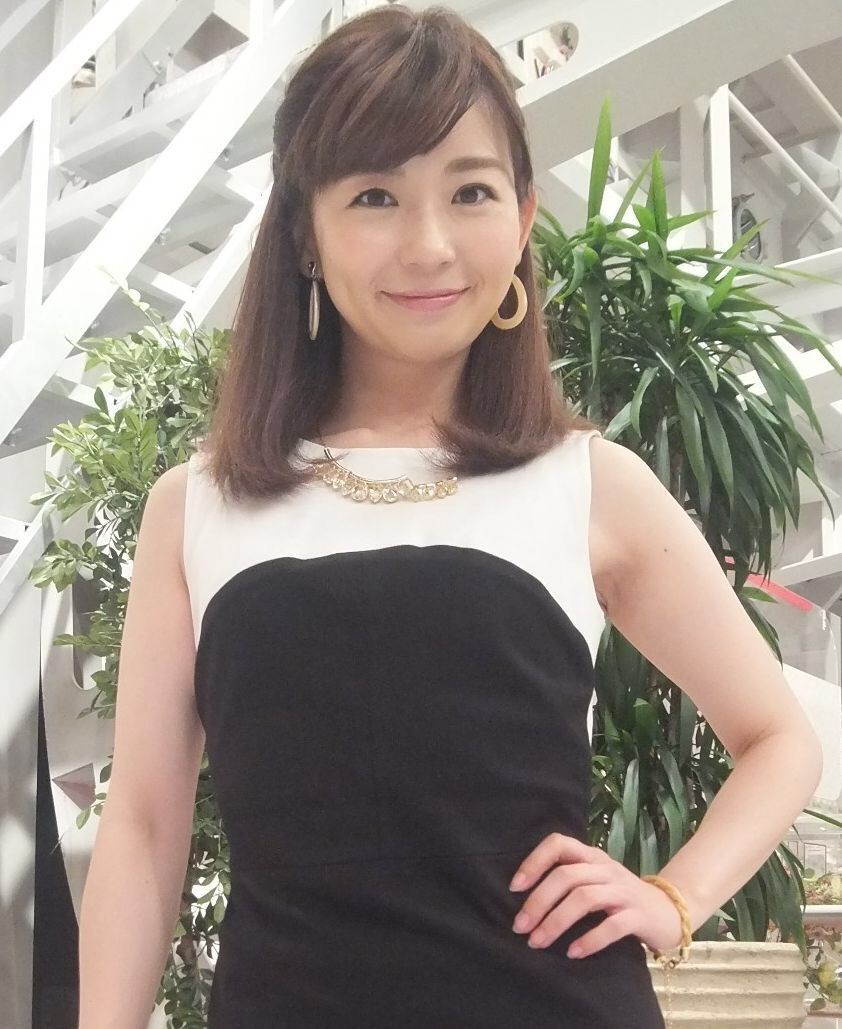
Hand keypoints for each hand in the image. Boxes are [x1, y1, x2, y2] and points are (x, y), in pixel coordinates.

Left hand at [509, 832, 685, 958]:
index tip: (515, 887)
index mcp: (591, 856)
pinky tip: (573, 952)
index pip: (559, 843)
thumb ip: (569, 880)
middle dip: (538, 902)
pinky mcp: (639, 916)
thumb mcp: (595, 880)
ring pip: (584, 898)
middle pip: (566, 876)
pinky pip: (612, 925)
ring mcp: (623, 891)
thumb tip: (524, 899)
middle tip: (520, 927)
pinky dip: (590, 939)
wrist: (669, 911)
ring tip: (538, 942)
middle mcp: (606, 869)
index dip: (534, 861)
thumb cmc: (620, 898)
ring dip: (556, 921)